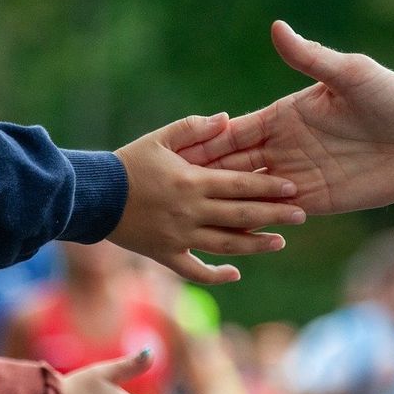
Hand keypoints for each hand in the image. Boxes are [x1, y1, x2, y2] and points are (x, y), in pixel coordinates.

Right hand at [109, 113, 306, 283]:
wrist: (92, 196)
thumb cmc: (127, 163)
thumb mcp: (160, 138)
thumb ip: (194, 128)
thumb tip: (227, 118)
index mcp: (192, 181)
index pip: (240, 184)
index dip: (269, 187)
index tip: (294, 188)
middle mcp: (191, 211)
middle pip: (241, 215)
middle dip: (274, 215)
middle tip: (302, 215)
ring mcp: (180, 236)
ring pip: (226, 245)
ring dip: (255, 244)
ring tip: (279, 242)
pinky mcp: (165, 255)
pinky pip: (194, 271)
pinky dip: (216, 275)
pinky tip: (236, 273)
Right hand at [180, 21, 393, 214]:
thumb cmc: (391, 97)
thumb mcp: (350, 74)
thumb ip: (311, 57)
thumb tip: (278, 27)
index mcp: (285, 116)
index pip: (234, 132)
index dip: (205, 144)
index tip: (173, 154)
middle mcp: (286, 147)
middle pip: (234, 166)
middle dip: (203, 178)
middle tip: (167, 193)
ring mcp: (300, 176)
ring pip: (251, 193)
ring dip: (224, 203)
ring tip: (189, 219)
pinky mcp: (318, 200)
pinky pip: (279, 213)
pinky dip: (256, 222)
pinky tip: (230, 234)